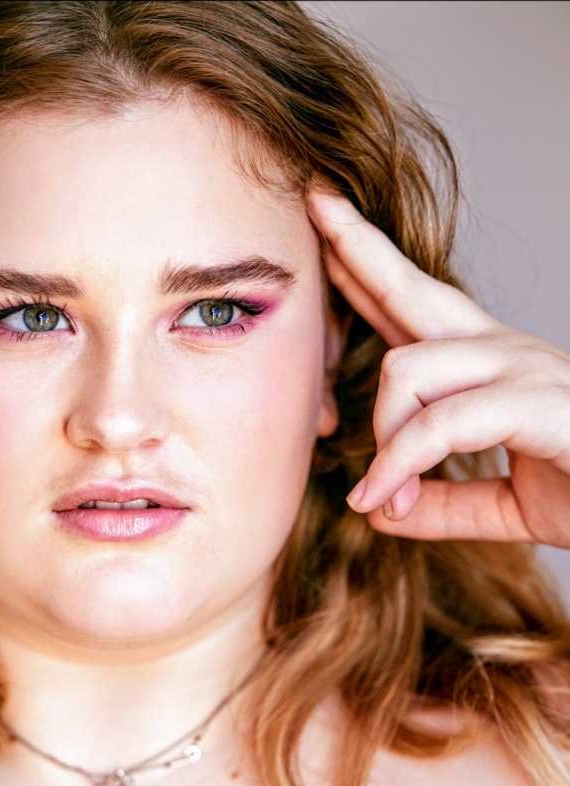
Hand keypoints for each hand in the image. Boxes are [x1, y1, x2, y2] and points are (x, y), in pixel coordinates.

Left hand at [307, 186, 569, 549]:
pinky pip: (444, 423)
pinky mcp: (544, 404)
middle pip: (413, 288)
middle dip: (358, 247)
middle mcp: (505, 353)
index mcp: (490, 367)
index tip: (328, 222)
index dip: (369, 265)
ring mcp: (527, 370)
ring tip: (377, 496)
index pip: (415, 304)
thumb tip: (378, 511)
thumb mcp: (506, 507)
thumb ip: (444, 505)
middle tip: (316, 199)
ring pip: (407, 369)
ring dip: (382, 440)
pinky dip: (403, 465)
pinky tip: (386, 501)